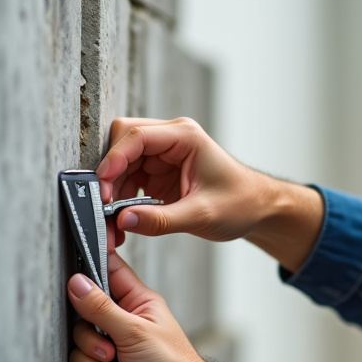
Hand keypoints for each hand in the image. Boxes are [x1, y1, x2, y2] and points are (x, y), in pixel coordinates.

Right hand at [66, 250, 213, 361]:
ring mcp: (112, 350)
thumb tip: (77, 283)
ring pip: (78, 347)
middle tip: (110, 351)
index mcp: (136, 303)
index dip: (89, 273)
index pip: (108, 272)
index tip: (76, 285)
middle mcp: (122, 324)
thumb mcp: (135, 331)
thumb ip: (102, 307)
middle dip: (90, 339)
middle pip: (82, 317)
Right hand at [97, 117, 323, 271]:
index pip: (138, 136)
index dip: (115, 159)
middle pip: (124, 144)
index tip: (103, 186)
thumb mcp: (202, 215)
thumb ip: (161, 219)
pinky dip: (123, 200)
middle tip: (105, 207)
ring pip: (122, 164)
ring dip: (114, 192)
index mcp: (185, 136)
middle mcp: (172, 139)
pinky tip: (124, 223)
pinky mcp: (159, 172)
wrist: (259, 210)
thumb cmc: (241, 204)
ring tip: (113, 225)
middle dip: (111, 175)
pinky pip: (129, 179)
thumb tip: (123, 221)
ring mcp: (164, 155)